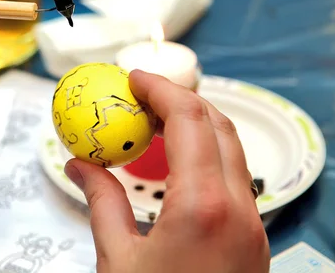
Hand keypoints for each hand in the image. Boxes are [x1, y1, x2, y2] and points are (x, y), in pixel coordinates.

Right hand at [64, 70, 269, 272]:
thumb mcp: (118, 260)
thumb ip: (101, 203)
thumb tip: (81, 166)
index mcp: (202, 208)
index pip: (188, 119)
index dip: (160, 89)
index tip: (134, 79)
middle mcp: (238, 210)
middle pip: (217, 125)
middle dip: (179, 99)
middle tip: (141, 96)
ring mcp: (252, 225)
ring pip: (231, 150)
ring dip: (195, 125)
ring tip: (154, 124)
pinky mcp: (253, 239)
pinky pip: (235, 178)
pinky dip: (207, 155)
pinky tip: (177, 162)